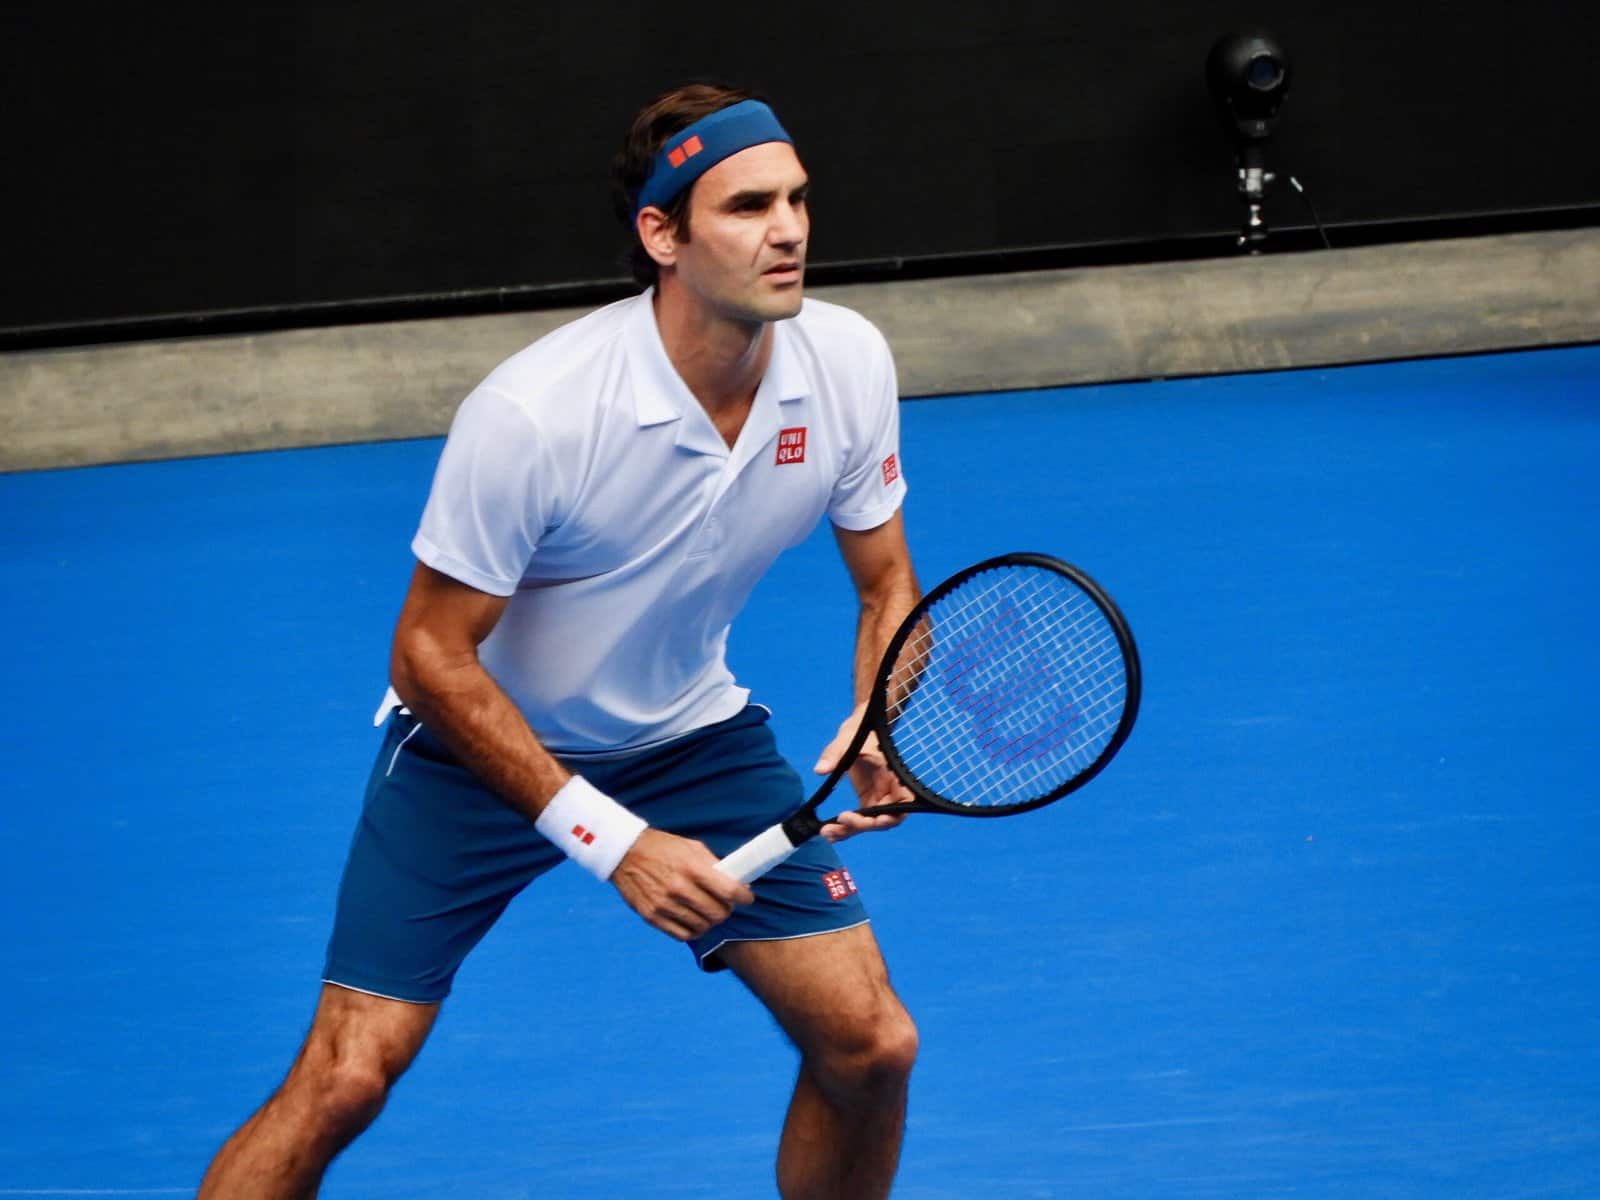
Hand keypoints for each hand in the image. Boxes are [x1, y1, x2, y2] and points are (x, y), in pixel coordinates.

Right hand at [610, 829, 754, 940]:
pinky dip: (693, 931)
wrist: (625, 853)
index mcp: (691, 867)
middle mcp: (678, 888)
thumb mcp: (692, 847)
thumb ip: (714, 866)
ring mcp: (664, 905)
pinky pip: (682, 935)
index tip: (747, 898)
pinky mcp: (652, 917)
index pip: (728, 891)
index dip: (743, 897)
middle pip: (717, 913)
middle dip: (727, 910)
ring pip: (702, 926)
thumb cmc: (662, 848)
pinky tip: (693, 920)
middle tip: (725, 905)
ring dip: (710, 921)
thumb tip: (738, 883)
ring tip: (708, 912)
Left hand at [813, 704, 910, 843]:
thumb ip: (834, 754)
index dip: (893, 816)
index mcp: (893, 776)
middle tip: (841, 821)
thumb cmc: (859, 730)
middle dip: (862, 825)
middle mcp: (888, 792)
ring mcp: (876, 798)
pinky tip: (829, 832)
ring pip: (868, 824)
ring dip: (849, 831)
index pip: (902, 803)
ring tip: (827, 833)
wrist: (857, 728)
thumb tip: (821, 769)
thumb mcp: (846, 739)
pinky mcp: (866, 800)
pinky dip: (844, 828)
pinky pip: (858, 820)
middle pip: (882, 820)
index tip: (876, 819)